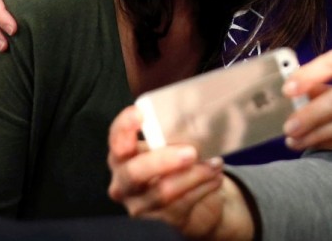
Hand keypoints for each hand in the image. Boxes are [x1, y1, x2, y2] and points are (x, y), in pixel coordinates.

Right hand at [107, 106, 243, 238]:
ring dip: (194, 175)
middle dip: (163, 161)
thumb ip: (174, 131)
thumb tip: (197, 114)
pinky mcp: (162, 218)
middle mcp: (124, 181)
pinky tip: (215, 178)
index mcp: (123, 155)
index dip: (124, 127)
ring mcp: (140, 203)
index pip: (116, 139)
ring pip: (163, 191)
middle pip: (134, 172)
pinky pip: (182, 204)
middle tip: (191, 152)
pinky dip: (203, 188)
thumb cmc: (177, 161)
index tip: (140, 114)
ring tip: (215, 163)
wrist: (193, 197)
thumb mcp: (172, 144)